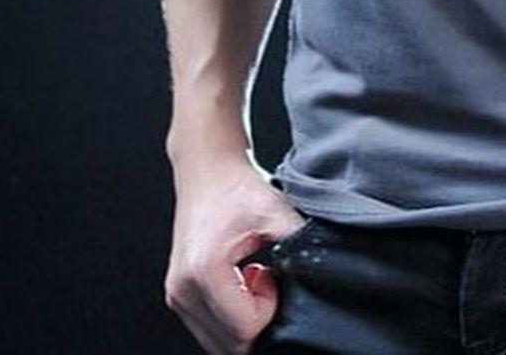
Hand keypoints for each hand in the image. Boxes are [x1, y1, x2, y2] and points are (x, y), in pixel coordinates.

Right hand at [163, 150, 309, 354]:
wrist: (207, 168)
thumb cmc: (237, 186)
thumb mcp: (275, 209)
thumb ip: (300, 243)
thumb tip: (328, 270)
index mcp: (203, 271)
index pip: (246, 329)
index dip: (270, 308)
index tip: (272, 273)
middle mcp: (182, 290)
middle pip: (232, 344)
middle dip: (259, 318)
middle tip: (266, 277)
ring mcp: (177, 296)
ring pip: (220, 342)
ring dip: (244, 320)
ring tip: (254, 278)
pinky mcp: (179, 296)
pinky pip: (211, 330)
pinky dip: (231, 317)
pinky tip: (241, 283)